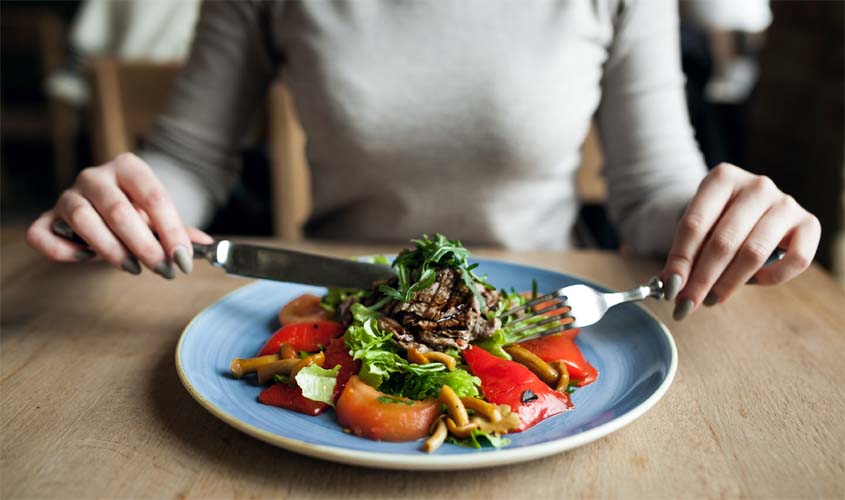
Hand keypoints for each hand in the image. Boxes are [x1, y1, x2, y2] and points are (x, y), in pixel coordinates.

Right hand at [26, 153, 212, 277]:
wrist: (105, 204)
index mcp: (128, 167)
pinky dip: (62, 250)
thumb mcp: (160, 217)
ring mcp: (67, 195)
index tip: (184, 259)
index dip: (171, 230)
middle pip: (118, 209)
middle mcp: (94, 176)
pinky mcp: (47, 218)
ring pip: (81, 218)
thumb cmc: (137, 211)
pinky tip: (86, 258)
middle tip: (164, 270)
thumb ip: (180, 231)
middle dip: (144, 245)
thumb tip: (206, 245)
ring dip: (109, 249)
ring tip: (133, 268)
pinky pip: (42, 234)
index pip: (153, 197)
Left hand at [662, 163, 820, 319]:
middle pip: (723, 242)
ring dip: (728, 283)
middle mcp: (757, 186)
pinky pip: (795, 260)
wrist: (753, 205)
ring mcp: (786, 203)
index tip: (669, 289)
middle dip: (701, 279)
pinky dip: (772, 277)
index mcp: (722, 178)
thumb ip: (686, 252)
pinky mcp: (809, 223)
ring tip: (711, 299)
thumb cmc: (719, 219)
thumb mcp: (698, 226)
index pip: (694, 225)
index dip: (680, 261)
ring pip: (754, 253)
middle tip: (687, 304)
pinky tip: (753, 281)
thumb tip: (671, 285)